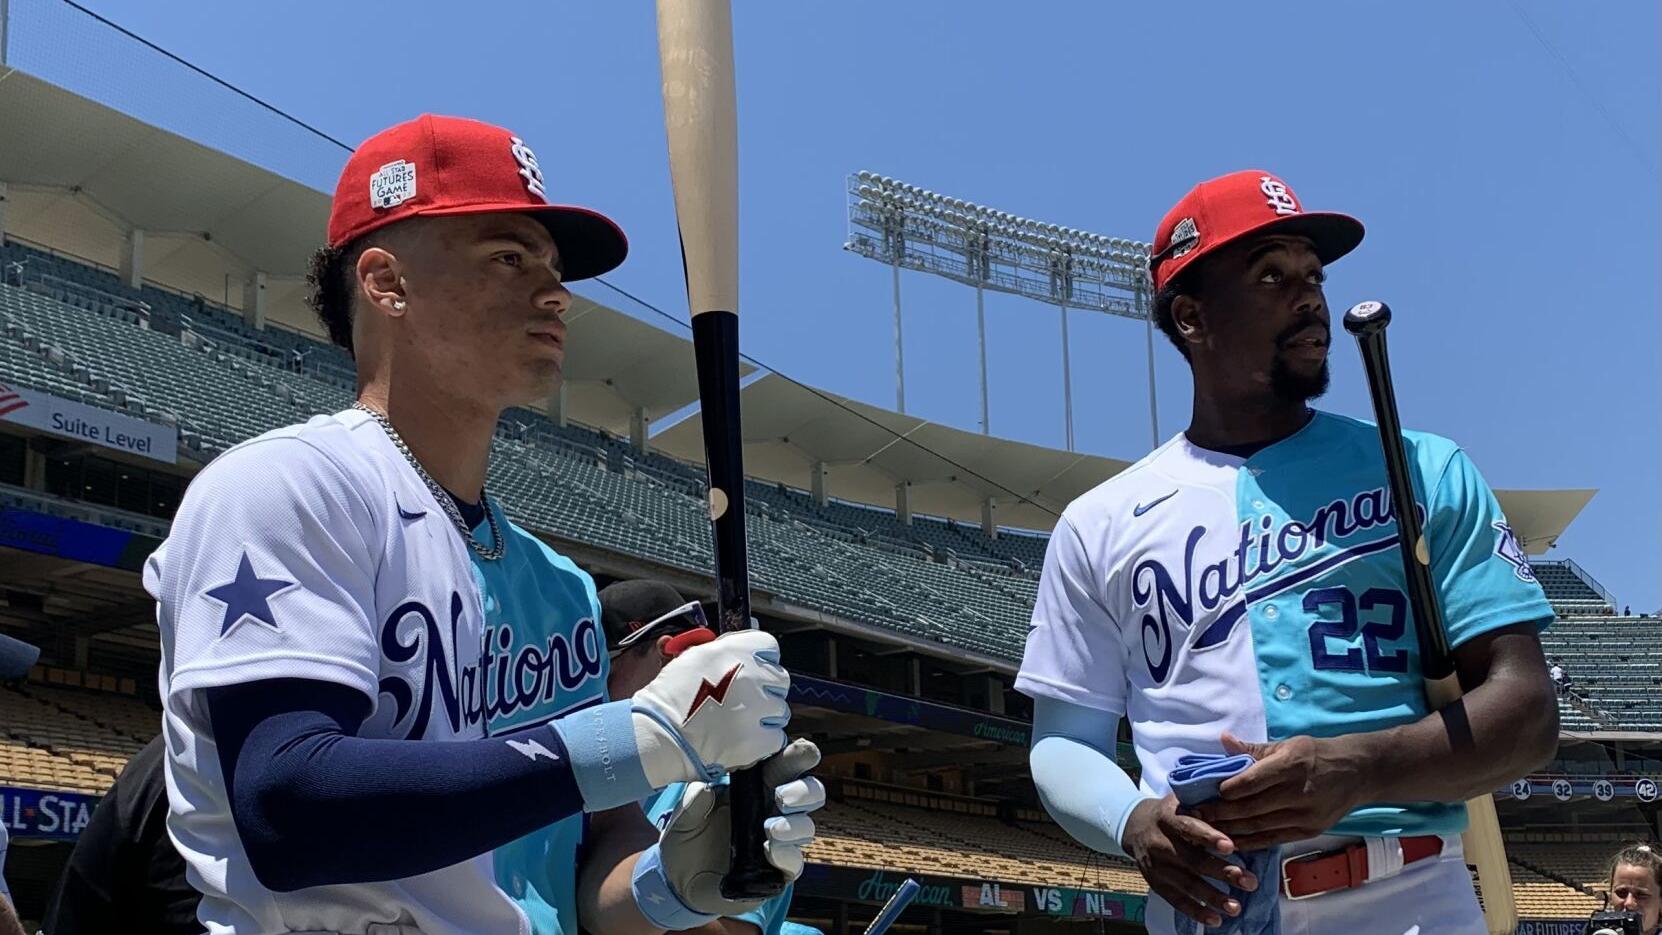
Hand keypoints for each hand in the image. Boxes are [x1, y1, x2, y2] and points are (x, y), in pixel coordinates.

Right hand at [632, 630, 790, 784]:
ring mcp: (758, 709)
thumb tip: (745, 652)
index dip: (762, 658)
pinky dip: (763, 740)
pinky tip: (743, 738)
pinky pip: (775, 737)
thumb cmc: (670, 696)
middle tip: (746, 699)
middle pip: (779, 679)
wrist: (659, 733)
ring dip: (765, 715)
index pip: (769, 646)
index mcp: (736, 651)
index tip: (755, 668)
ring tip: (740, 721)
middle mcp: (752, 676)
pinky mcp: (758, 739)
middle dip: (766, 688)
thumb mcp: (696, 656)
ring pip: (779, 709)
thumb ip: (726, 651)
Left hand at [636, 739, 824, 924]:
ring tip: (771, 828)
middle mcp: (774, 811)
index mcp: (757, 788)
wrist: (682, 880)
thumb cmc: (690, 838)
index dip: (798, 756)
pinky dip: (787, 855)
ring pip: (805, 827)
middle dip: (804, 790)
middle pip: (809, 793)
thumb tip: (703, 790)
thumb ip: (693, 803)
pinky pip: (794, 863)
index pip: (785, 766)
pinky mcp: (777, 872)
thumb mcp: (684, 817)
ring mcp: (779, 842)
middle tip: (783, 795)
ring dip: (794, 825)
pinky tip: (771, 851)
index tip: (803, 751)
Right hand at [1122, 794, 1255, 927]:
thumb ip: (1205, 804)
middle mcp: (1159, 842)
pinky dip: (1196, 911)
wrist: (1135, 825)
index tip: (1230, 846)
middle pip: (1191, 860)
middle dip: (1222, 872)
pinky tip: (1216, 920)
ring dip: (1212, 897)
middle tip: (1249, 881)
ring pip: (1185, 883)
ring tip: (1236, 907)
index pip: (1187, 827)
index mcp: (1167, 817)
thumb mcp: (1182, 799)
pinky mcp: (1155, 883)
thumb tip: (1240, 803)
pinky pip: (1175, 900)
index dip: (1208, 837)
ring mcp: (1155, 865)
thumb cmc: (1172, 811)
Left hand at [1189, 733, 1369, 850]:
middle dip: (1220, 813)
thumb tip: (1223, 740)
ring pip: (1259, 826)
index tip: (1205, 793)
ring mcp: (1305, 815)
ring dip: (1230, 829)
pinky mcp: (1309, 831)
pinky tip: (1231, 841)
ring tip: (1206, 829)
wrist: (1358, 772)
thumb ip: (1253, 748)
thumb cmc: (1316, 755)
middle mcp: (1298, 792)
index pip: (1251, 781)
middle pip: (1251, 807)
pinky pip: (1273, 839)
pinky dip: (1250, 842)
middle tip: (1195, 814)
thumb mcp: (1287, 745)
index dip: (1226, 790)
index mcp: (1291, 765)